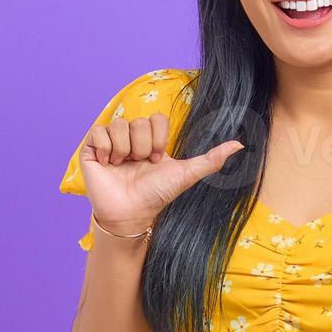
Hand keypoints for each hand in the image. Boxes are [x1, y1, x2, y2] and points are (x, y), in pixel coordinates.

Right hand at [79, 111, 245, 234]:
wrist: (131, 213)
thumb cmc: (157, 195)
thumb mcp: (187, 174)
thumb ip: (211, 159)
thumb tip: (239, 144)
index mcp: (151, 140)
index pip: (157, 118)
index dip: (159, 137)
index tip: (158, 159)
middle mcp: (131, 138)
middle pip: (140, 121)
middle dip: (144, 147)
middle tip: (141, 165)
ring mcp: (111, 143)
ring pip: (119, 125)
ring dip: (126, 149)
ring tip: (124, 166)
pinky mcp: (91, 150)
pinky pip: (99, 132)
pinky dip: (107, 149)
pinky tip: (109, 164)